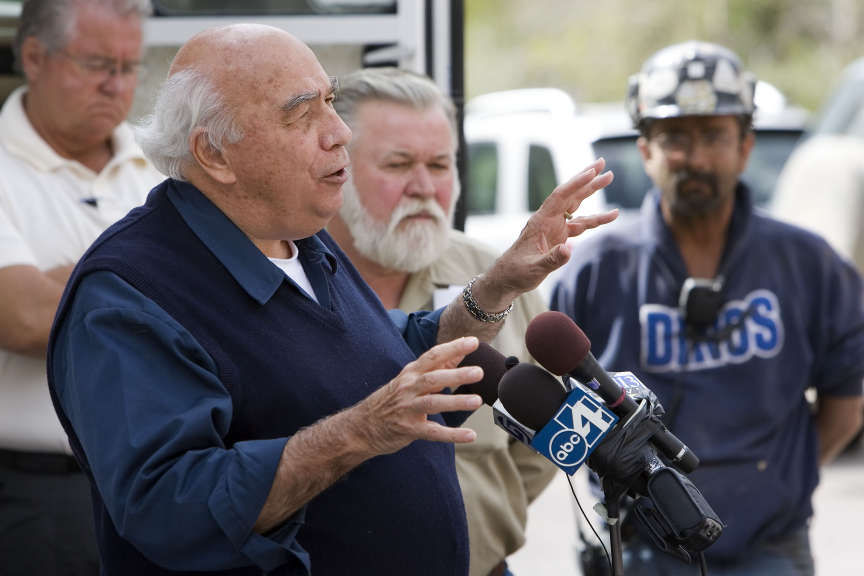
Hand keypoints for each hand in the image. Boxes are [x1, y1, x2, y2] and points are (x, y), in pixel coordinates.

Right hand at [350, 337, 483, 455]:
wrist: (361, 426)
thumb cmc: (391, 400)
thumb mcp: (409, 379)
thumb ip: (435, 368)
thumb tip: (459, 354)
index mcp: (410, 373)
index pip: (433, 356)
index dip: (453, 348)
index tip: (473, 342)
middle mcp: (408, 388)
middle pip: (433, 378)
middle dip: (456, 374)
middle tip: (478, 371)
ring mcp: (408, 409)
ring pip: (433, 403)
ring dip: (455, 402)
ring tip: (476, 400)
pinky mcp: (409, 429)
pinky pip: (433, 432)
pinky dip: (452, 435)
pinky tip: (470, 436)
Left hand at [476, 158, 616, 307]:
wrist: (508, 279)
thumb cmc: (517, 272)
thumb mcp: (534, 268)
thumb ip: (552, 260)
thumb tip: (569, 249)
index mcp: (541, 222)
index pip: (560, 197)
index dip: (575, 184)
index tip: (591, 172)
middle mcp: (549, 220)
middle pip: (570, 195)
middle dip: (586, 179)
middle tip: (602, 163)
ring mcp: (555, 227)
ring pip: (577, 206)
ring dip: (592, 192)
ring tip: (609, 177)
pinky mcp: (560, 237)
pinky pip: (581, 224)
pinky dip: (596, 219)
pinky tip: (611, 215)